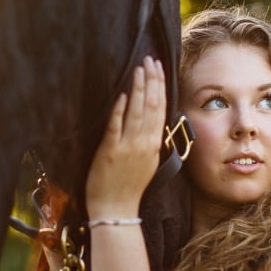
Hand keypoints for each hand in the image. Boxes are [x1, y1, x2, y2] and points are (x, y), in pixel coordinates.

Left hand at [85, 56, 165, 219]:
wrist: (116, 210)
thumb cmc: (128, 187)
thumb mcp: (147, 162)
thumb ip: (149, 141)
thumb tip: (151, 121)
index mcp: (154, 144)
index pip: (161, 108)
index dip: (160, 86)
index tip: (158, 68)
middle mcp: (144, 143)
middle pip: (152, 105)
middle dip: (151, 80)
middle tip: (150, 60)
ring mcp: (128, 147)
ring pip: (137, 112)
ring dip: (139, 89)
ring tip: (139, 69)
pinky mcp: (110, 152)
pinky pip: (116, 127)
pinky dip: (120, 110)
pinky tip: (123, 95)